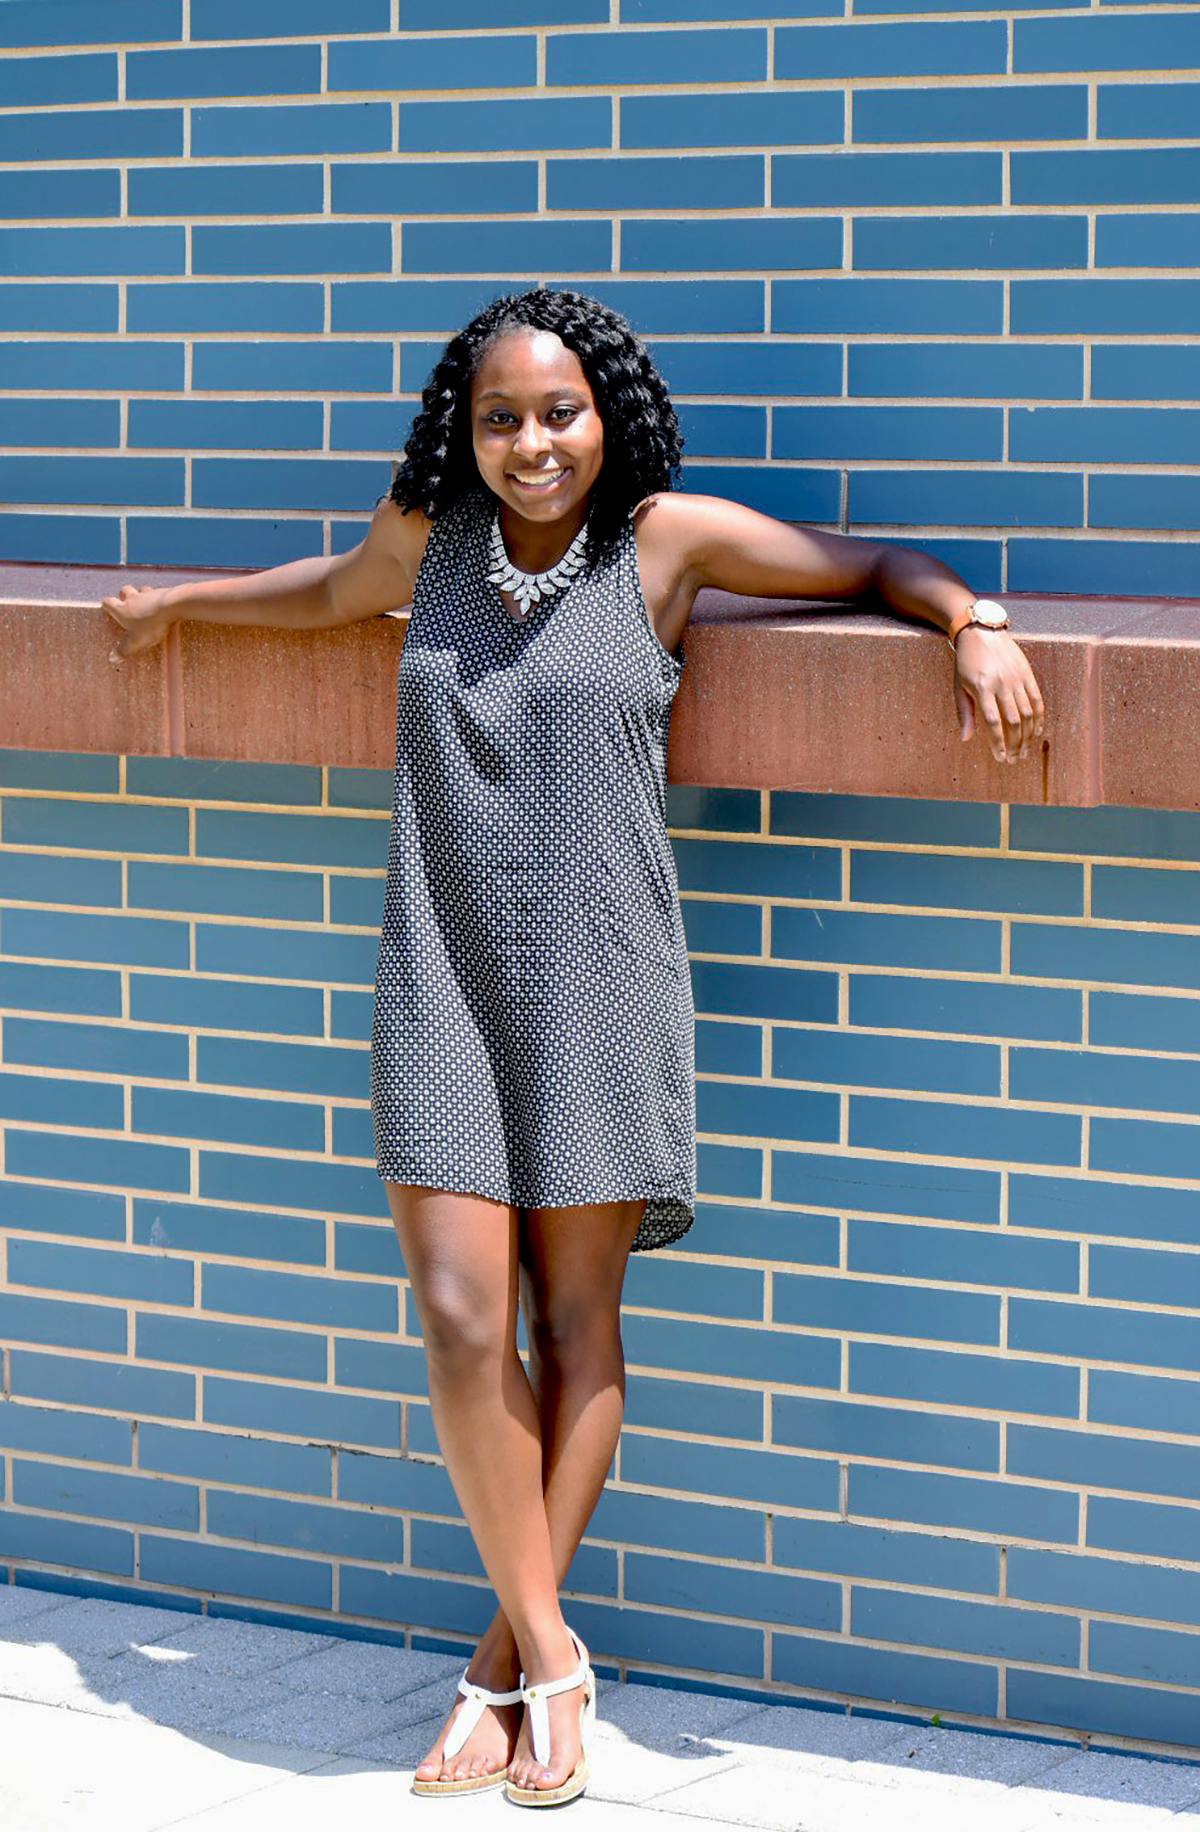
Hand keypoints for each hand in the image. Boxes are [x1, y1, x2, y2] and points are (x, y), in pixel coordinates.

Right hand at [101, 583, 174, 664]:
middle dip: (124, 595)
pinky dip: (158, 597)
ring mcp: (148, 592)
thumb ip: (125, 650)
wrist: (172, 606)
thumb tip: (112, 659)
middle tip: (127, 603)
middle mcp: (133, 598)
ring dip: (142, 595)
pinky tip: (163, 604)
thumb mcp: (137, 642)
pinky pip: (158, 592)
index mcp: (122, 609)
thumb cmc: (152, 624)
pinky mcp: (163, 591)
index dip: (106, 604)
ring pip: (141, 589)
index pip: (108, 602)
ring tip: (146, 604)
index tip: (107, 608)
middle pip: (124, 590)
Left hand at [953, 627, 1043, 763]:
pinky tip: (1037, 731)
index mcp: (982, 688)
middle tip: (1014, 759)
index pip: (993, 723)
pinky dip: (1039, 717)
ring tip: (1025, 750)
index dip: (999, 743)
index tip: (1001, 758)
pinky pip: (1037, 699)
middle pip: (1014, 721)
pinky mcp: (1027, 673)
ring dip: (1028, 736)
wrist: (981, 632)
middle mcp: (1001, 684)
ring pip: (1028, 713)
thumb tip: (965, 739)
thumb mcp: (959, 686)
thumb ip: (964, 713)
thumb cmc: (966, 662)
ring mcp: (1016, 678)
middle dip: (1015, 744)